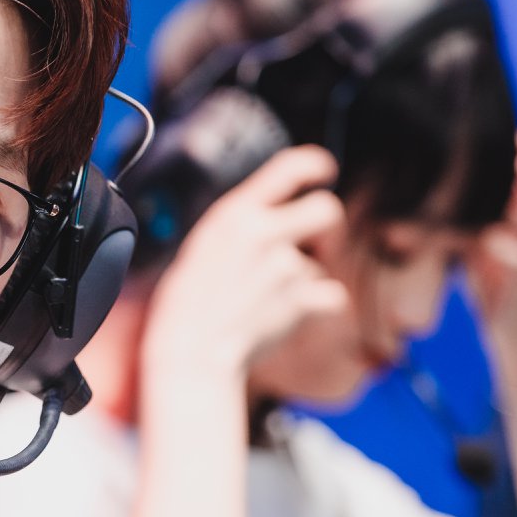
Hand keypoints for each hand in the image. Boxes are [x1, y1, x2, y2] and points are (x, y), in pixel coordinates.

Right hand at [143, 145, 347, 384]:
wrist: (191, 352)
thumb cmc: (185, 306)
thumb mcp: (203, 247)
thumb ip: (241, 230)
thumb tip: (272, 226)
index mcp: (234, 214)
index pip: (288, 167)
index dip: (315, 165)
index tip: (325, 169)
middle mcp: (264, 233)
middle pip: (327, 208)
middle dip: (326, 224)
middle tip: (312, 240)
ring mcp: (285, 267)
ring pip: (317, 264)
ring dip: (302, 280)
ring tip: (266, 299)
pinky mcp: (301, 300)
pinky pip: (331, 295)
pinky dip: (318, 305)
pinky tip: (290, 313)